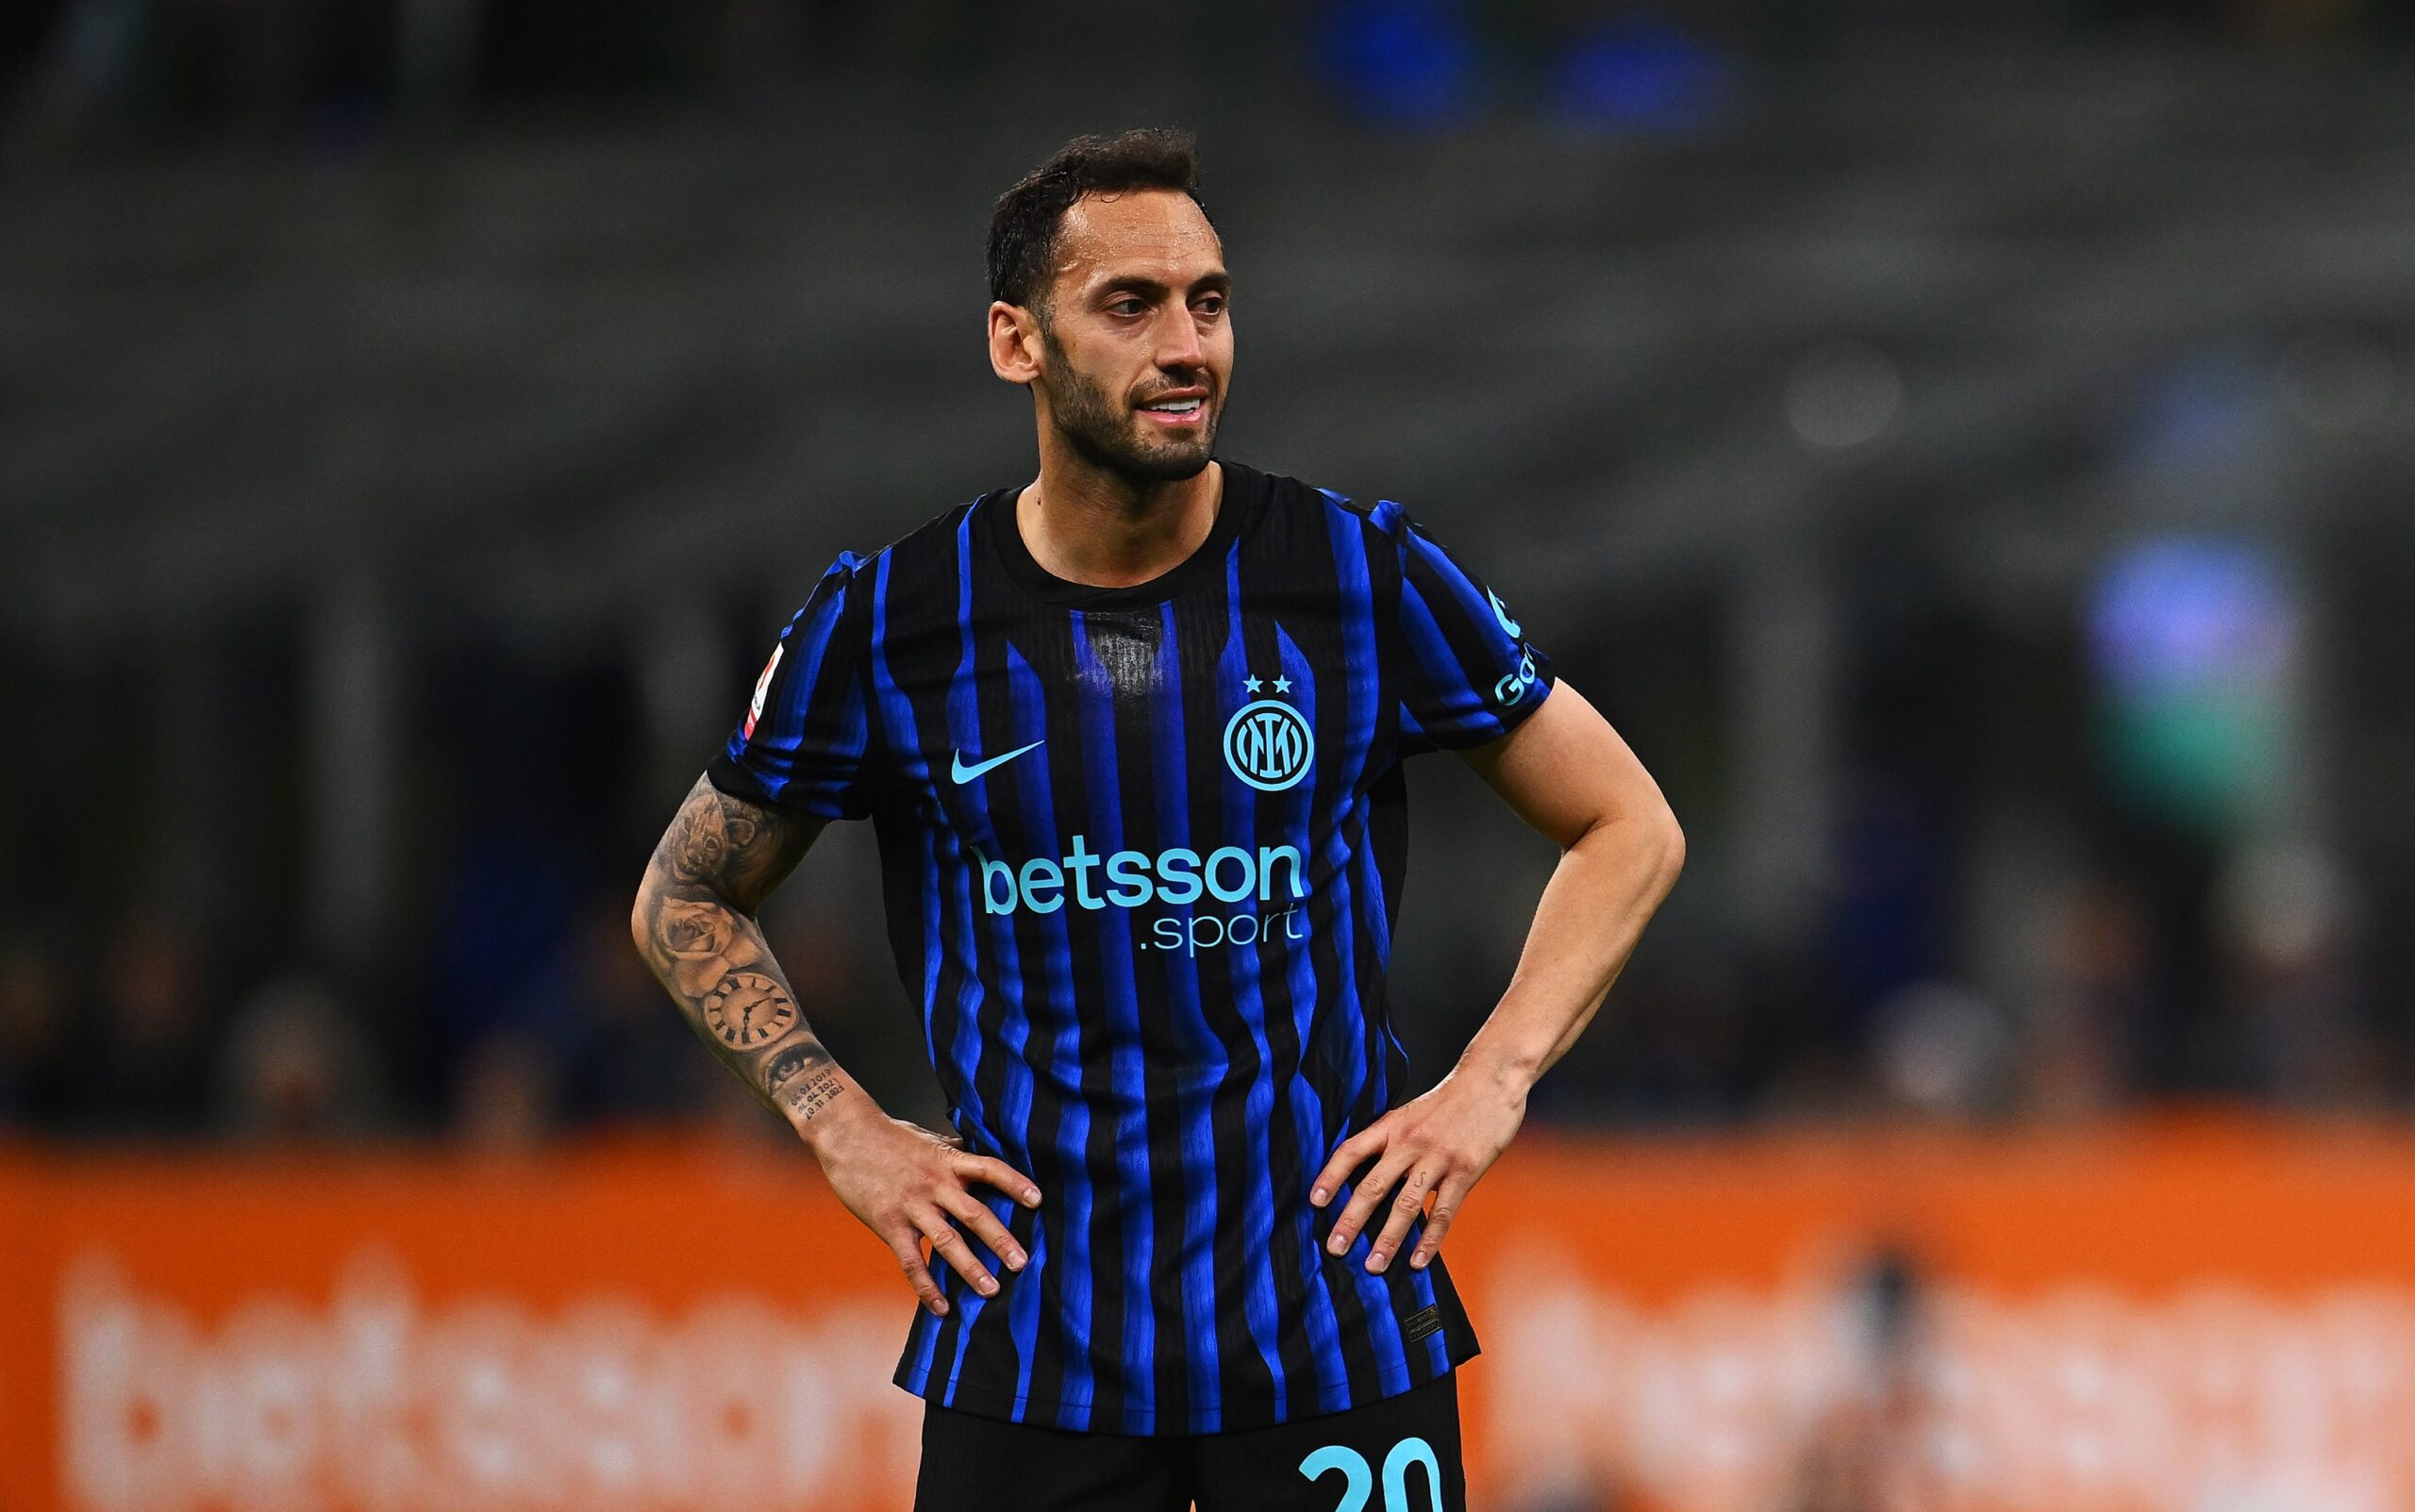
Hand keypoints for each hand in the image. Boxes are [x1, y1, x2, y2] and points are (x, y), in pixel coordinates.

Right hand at [805, 1094, 1041, 1315]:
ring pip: (947, 1242)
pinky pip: (912, 1261)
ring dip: (970, 1268)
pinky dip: (927, 1287)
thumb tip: (981, 1153)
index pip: (990, 1169)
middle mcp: (935, 1184)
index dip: (1015, 1184)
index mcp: (948, 1161)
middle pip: (975, 1214)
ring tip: (991, 1291)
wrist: (845, 1134)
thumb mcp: (928, 1139)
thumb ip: (954, 1153)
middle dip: (1000, 1240)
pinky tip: (942, 1306)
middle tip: (1022, 1263)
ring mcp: (912, 1206)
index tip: (1038, 1200)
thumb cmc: (890, 1136)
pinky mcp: (889, 1224)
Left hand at [1309, 1058, 1526, 1273]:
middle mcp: (1410, 1142)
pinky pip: (1443, 1212)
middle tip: (1335, 1247)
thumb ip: (1392, 1139)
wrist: (1491, 1080)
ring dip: (1388, 1239)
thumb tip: (1367, 1171)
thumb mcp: (1412, 1112)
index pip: (1351, 1151)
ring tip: (1373, 1266)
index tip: (1315, 1202)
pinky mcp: (1465, 1171)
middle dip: (1351, 1220)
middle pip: (1373, 1186)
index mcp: (1392, 1126)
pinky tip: (1418, 1261)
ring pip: (1406, 1205)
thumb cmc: (1450, 1099)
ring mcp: (1438, 1158)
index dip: (1330, 1177)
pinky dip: (1429, 1240)